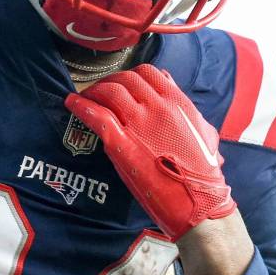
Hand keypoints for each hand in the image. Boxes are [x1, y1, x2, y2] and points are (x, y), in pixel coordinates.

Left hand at [65, 64, 235, 239]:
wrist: (199, 201)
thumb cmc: (204, 171)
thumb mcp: (203, 131)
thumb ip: (186, 109)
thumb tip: (173, 89)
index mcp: (178, 102)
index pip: (147, 73)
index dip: (130, 76)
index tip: (121, 84)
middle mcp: (158, 107)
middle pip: (125, 80)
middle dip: (109, 82)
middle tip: (99, 92)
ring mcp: (140, 124)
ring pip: (110, 93)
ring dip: (93, 92)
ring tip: (85, 98)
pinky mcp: (123, 145)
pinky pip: (98, 117)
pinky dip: (82, 107)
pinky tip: (72, 103)